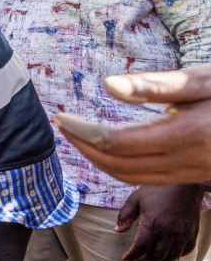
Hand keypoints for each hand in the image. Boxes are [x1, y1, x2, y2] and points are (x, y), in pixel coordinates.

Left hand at [56, 67, 210, 185]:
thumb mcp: (201, 80)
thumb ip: (153, 86)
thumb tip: (106, 85)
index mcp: (185, 136)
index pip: (116, 143)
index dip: (83, 133)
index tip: (62, 117)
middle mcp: (186, 162)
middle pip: (118, 166)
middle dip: (84, 149)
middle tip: (63, 126)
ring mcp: (191, 173)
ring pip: (132, 178)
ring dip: (99, 161)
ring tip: (78, 136)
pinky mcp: (194, 176)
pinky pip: (148, 179)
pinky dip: (121, 166)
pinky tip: (111, 146)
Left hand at [115, 184, 205, 260]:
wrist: (183, 183)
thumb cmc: (157, 189)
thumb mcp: (136, 199)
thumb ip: (125, 215)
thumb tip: (117, 231)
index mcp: (153, 223)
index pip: (140, 247)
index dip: (131, 256)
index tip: (125, 260)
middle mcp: (168, 231)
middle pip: (155, 255)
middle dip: (144, 260)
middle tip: (137, 259)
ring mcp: (182, 233)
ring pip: (170, 256)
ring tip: (150, 259)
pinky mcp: (192, 232)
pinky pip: (185, 251)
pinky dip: (175, 256)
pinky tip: (167, 253)